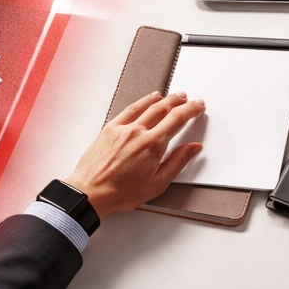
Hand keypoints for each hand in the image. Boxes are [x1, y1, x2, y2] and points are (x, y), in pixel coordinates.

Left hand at [64, 91, 203, 219]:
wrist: (90, 193)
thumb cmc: (121, 193)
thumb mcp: (157, 184)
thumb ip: (178, 162)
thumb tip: (193, 148)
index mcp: (153, 145)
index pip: (177, 119)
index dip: (191, 110)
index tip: (198, 106)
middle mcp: (138, 132)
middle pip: (164, 108)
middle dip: (179, 102)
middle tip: (188, 99)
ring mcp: (123, 128)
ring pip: (147, 106)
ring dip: (162, 99)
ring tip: (171, 96)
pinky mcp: (110, 128)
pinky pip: (129, 109)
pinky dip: (142, 102)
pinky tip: (147, 100)